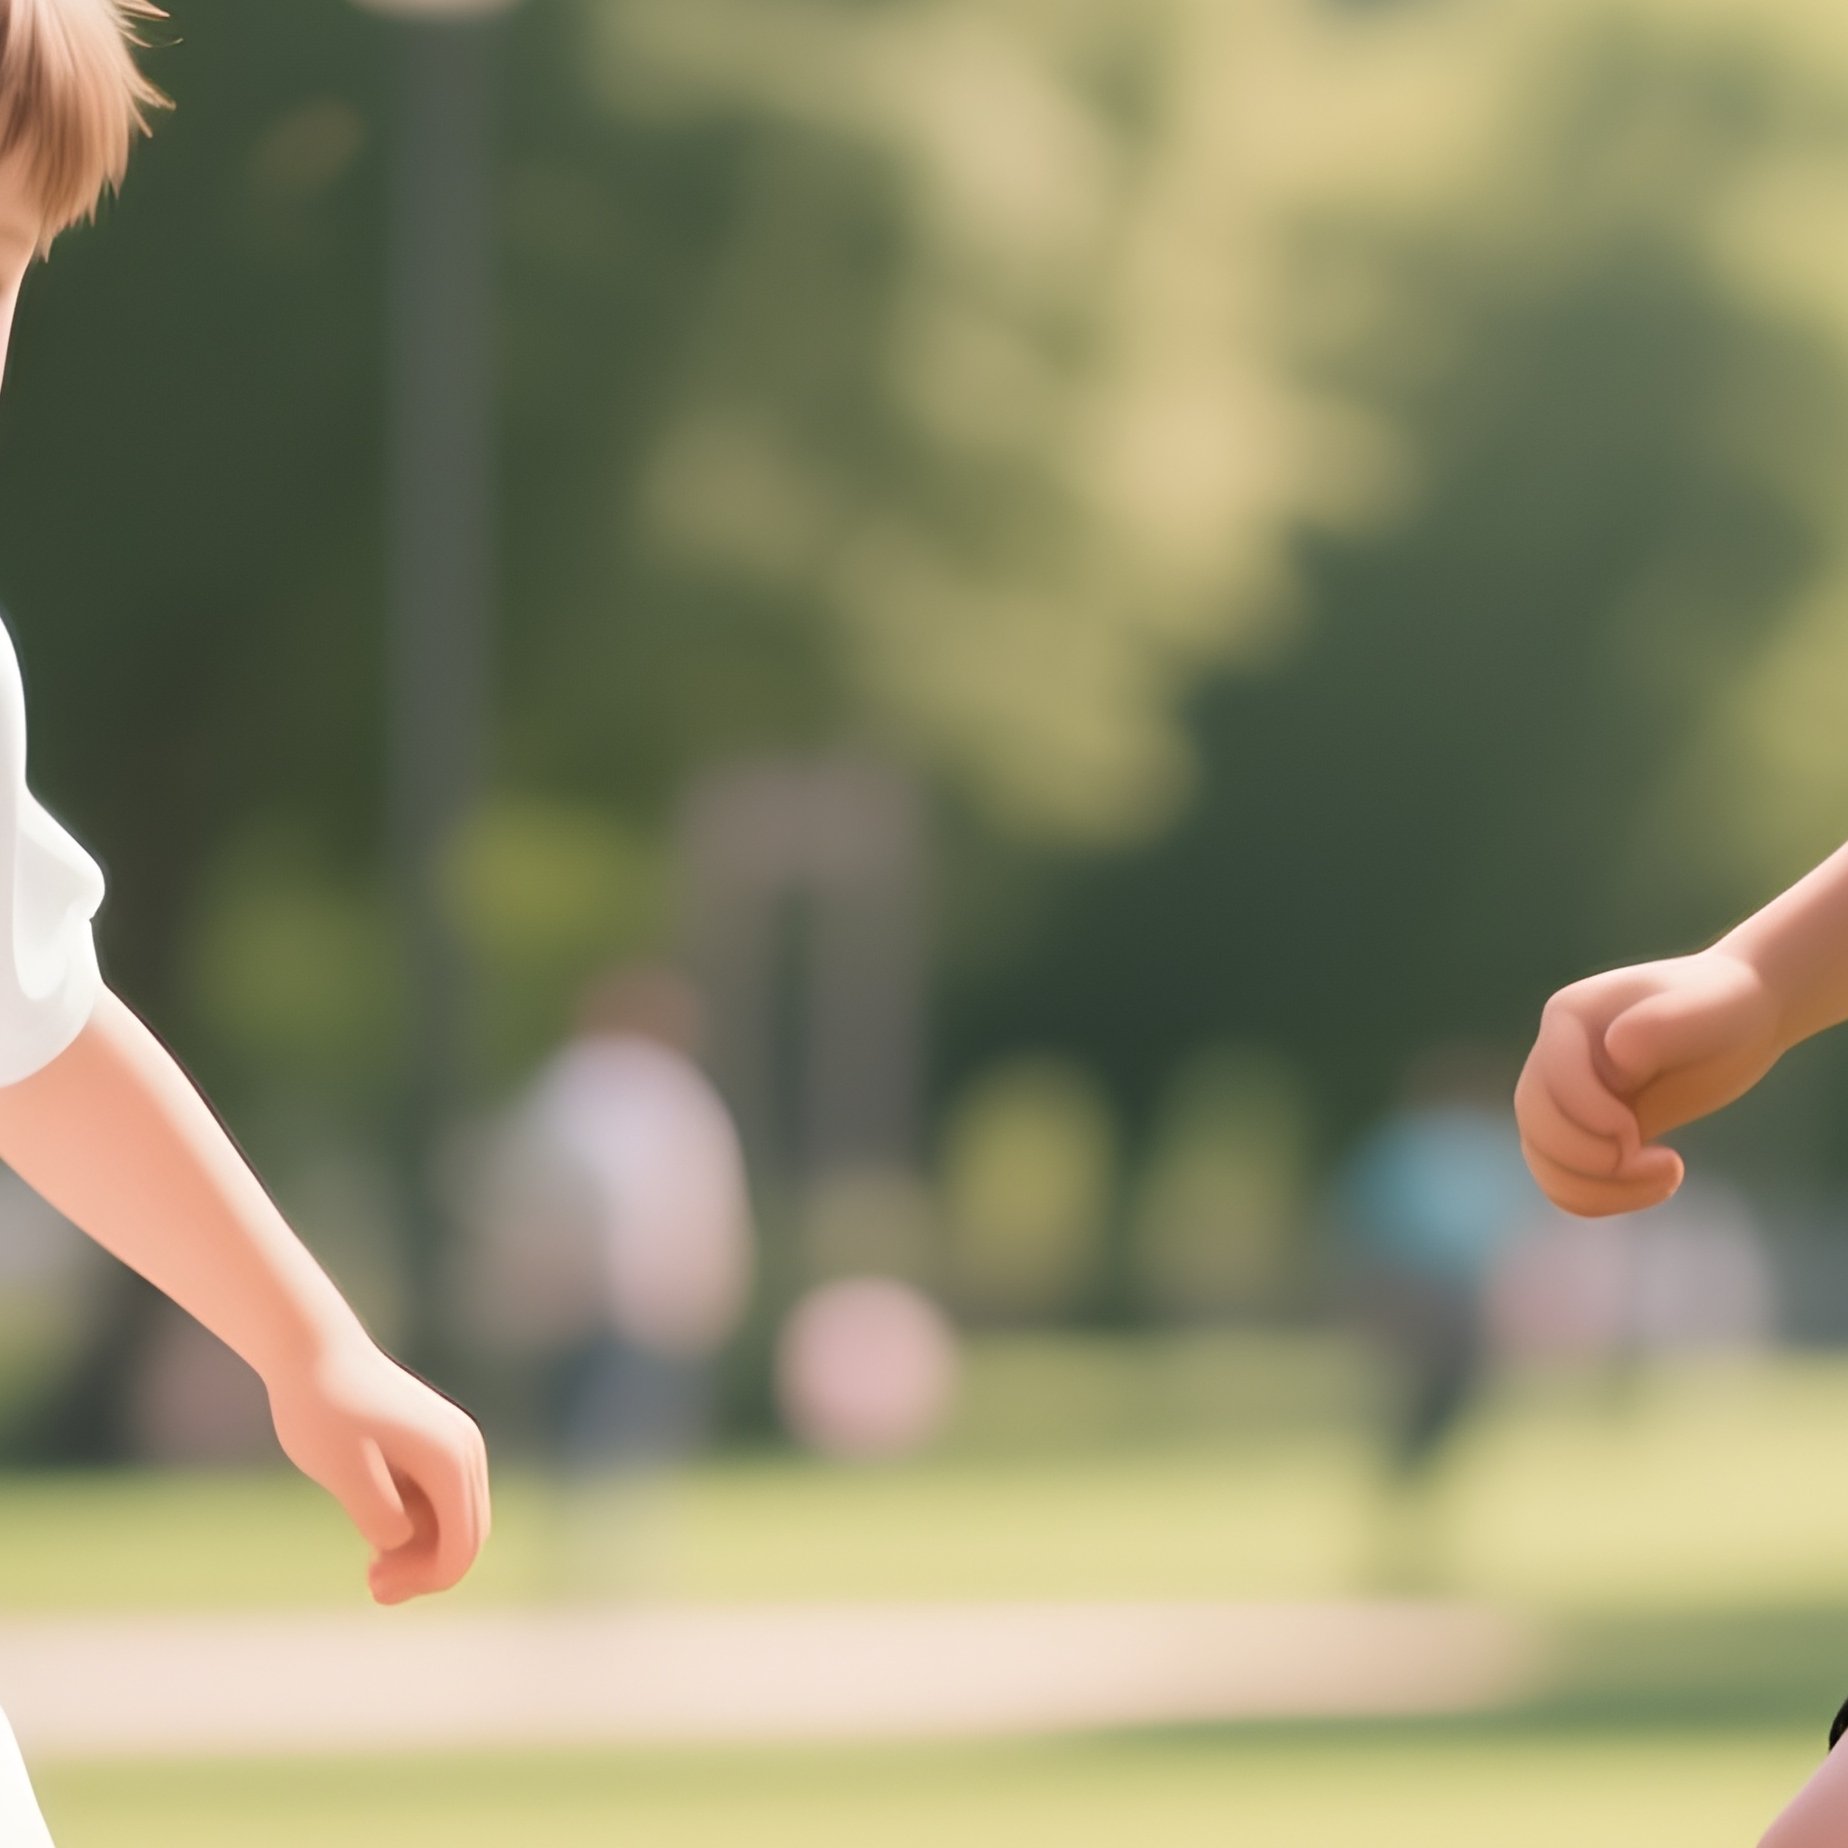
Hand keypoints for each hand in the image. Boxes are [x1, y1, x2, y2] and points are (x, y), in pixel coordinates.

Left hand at [266, 1333, 490, 1604]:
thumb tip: (402, 1541)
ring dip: (422, 1550)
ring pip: (457, 1520)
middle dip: (426, 1570)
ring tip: (369, 1563)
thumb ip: (377, 1515)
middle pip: (469, 1536)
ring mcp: (456, 1443)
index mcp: (450, 1459)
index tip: (373, 1585)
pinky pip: (442, 1499)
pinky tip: (374, 1528)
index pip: (462, 1546)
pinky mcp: (439, 1441)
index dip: (426, 1581)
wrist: (314, 1351)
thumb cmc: (322, 1410)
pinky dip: (418, 1524)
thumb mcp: (342, 1472)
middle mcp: (466, 1450)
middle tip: (371, 1582)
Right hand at [1515, 947, 1783, 1216]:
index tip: (1638, 1132)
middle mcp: (1555, 1055)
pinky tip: (1654, 1184)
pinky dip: (1600, 1198)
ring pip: (1543, 1160)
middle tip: (1659, 1163)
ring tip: (1666, 1180)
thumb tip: (1614, 1057)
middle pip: (1535, 1123)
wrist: (1744, 1019)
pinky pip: (1566, 1180)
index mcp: (1569, 1016)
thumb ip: (1658, 1026)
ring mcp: (1566, 1096)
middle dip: (1588, 1159)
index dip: (1588, 1116)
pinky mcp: (1588, 1131)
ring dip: (1596, 1189)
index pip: (1551, 1079)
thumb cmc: (1728, 1004)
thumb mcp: (1708, 1007)